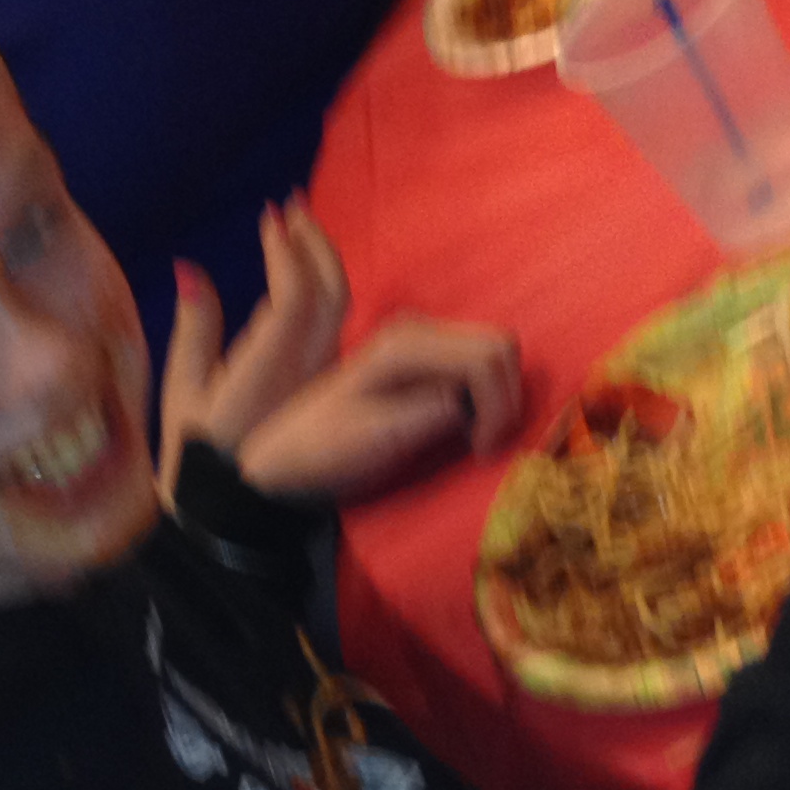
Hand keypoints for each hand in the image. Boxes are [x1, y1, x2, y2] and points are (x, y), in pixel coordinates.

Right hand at [161, 199, 351, 481]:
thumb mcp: (181, 393)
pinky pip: (335, 327)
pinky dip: (322, 289)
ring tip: (299, 228)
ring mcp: (320, 381)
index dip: (286, 251)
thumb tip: (190, 268)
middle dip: (314, 242)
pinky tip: (305, 275)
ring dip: (322, 261)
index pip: (294, 295)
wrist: (233, 513)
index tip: (269, 216)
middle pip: (330, 294)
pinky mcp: (324, 389)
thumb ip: (193, 328)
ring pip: (340, 309)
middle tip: (292, 206)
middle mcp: (303, 372)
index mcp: (266, 370)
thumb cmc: (196, 456)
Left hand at [232, 315, 524, 502]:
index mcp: (405, 344)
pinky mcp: (419, 362)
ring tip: (473, 441)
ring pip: (493, 355)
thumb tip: (470, 406)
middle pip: (500, 347)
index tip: (481, 450)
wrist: (284, 458)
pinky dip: (484, 398)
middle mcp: (415, 331)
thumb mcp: (377, 440)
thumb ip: (429, 414)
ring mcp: (418, 343)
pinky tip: (462, 429)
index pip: (489, 357)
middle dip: (505, 398)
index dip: (500, 406)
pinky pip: (474, 368)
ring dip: (497, 399)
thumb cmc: (325, 452)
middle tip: (482, 446)